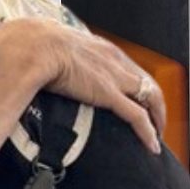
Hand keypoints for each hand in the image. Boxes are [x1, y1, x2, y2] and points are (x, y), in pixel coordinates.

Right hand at [0, 18, 163, 153]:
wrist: (32, 47)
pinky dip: (148, 132)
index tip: (133, 95)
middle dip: (154, 101)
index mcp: (98, 46)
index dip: (134, 82)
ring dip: (157, 117)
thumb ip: (51, 52)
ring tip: (157, 135)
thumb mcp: (49, 43)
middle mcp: (112, 59)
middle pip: (145, 80)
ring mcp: (113, 76)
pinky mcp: (109, 94)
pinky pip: (138, 116)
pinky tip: (152, 146)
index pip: (126, 65)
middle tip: (155, 119)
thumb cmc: (32, 43)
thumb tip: (36, 59)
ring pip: (150, 98)